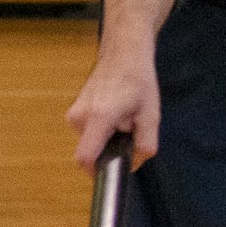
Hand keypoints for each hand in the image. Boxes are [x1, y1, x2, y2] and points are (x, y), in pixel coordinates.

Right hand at [67, 0, 174, 170]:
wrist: (123, 52)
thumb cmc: (138, 80)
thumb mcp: (151, 115)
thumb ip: (145, 145)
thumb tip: (134, 164)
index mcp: (99, 118)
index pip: (85, 158)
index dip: (97, 173)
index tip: (111, 174)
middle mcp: (80, 117)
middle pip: (94, 151)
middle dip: (112, 149)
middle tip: (131, 130)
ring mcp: (74, 113)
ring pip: (92, 142)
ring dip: (109, 138)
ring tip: (125, 117)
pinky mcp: (75, 111)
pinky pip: (90, 132)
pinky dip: (103, 130)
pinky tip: (117, 113)